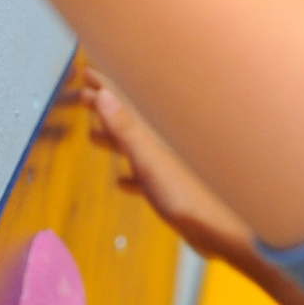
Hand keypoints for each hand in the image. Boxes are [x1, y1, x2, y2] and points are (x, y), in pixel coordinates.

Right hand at [75, 64, 259, 267]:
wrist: (221, 232)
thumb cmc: (189, 196)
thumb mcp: (149, 160)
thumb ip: (127, 129)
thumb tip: (102, 95)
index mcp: (158, 132)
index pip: (126, 101)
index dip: (105, 86)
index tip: (86, 73)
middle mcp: (165, 143)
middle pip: (130, 120)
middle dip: (106, 109)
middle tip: (82, 98)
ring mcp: (170, 166)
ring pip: (136, 146)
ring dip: (115, 139)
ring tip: (92, 134)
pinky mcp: (173, 189)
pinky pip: (146, 176)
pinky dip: (130, 174)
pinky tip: (120, 181)